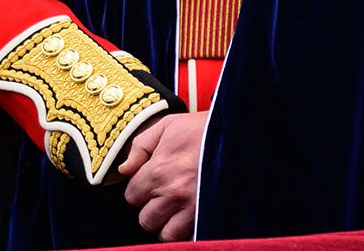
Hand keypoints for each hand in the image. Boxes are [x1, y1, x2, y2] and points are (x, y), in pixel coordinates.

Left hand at [119, 110, 206, 240]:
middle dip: (153, 210)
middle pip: (146, 220)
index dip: (140, 190)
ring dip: (170, 224)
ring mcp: (193, 207)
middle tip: (165, 197)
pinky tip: (192, 216)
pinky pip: (191, 237)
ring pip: (167, 234)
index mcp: (158, 171)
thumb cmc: (204, 128)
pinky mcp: (210, 214)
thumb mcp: (168, 126)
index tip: (152, 182)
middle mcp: (173, 193)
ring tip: (178, 209)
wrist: (241, 131)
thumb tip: (123, 170)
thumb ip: (140, 146)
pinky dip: (189, 231)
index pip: (132, 197)